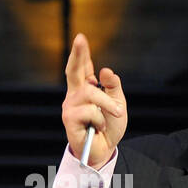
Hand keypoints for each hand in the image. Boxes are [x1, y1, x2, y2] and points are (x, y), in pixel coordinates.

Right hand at [61, 33, 126, 168]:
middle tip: (79, 39)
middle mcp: (75, 96)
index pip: (82, 68)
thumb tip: (105, 70)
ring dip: (106, 104)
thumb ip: (113, 87)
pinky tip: (97, 127)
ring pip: (89, 93)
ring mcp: (70, 107)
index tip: (81, 38)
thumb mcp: (118, 104)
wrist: (105, 150)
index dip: (81, 53)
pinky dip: (99, 118)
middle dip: (77, 54)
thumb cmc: (110, 127)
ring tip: (114, 115)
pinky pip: (89, 110)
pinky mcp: (69, 119)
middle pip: (73, 71)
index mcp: (86, 89)